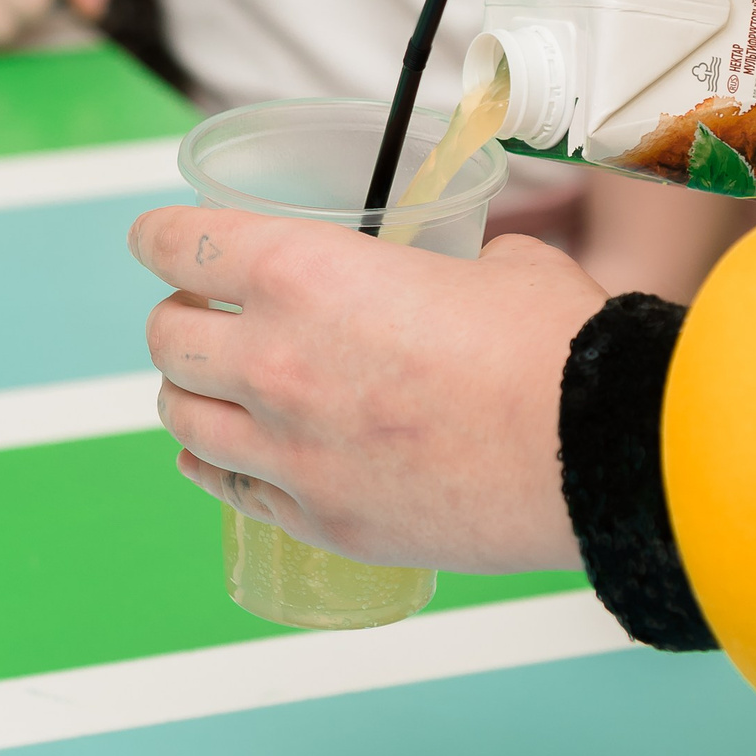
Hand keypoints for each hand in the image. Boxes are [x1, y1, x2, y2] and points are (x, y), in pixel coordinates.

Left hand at [130, 209, 606, 572]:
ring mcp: (289, 452)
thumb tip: (466, 274)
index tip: (156, 239)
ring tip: (210, 386)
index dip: (158, 237)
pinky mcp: (318, 519)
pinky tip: (225, 457)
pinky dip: (218, 468)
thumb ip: (451, 266)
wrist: (599, 455)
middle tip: (202, 315)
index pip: (181, 245)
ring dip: (188, 393)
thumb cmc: (558, 349)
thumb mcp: (499, 266)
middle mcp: (274, 360)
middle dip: (177, 318)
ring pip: (181, 418)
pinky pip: (229, 490)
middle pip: (166, 337)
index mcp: (304, 273)